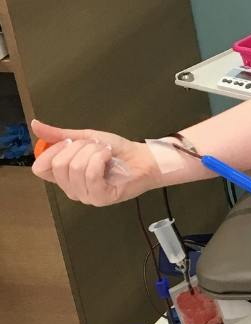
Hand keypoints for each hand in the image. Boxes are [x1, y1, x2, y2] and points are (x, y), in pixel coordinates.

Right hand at [30, 119, 161, 205]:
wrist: (142, 157)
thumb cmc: (116, 150)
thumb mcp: (85, 137)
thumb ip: (59, 135)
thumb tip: (35, 125)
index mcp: (64, 176)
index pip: (40, 168)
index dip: (54, 150)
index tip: (71, 141)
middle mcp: (71, 189)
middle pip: (58, 165)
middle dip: (80, 147)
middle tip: (95, 147)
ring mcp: (86, 196)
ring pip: (76, 167)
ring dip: (94, 151)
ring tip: (105, 152)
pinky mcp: (101, 198)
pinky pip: (91, 175)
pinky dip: (101, 159)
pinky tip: (109, 157)